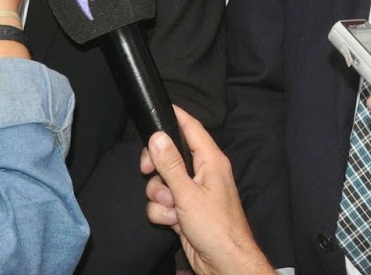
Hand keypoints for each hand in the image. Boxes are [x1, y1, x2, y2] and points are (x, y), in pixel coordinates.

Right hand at [139, 106, 272, 274]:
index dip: (175, 117)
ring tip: (172, 210)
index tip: (157, 110)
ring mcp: (193, 193)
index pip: (191, 128)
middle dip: (156, 168)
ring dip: (160, 197)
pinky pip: (163, 203)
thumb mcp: (188, 193)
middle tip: (147, 172)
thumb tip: (157, 137)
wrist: (223, 263)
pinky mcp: (184, 212)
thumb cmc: (215, 226)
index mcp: (211, 161)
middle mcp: (202, 173)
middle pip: (169, 156)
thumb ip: (170, 165)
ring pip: (162, 183)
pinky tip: (173, 223)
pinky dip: (163, 213)